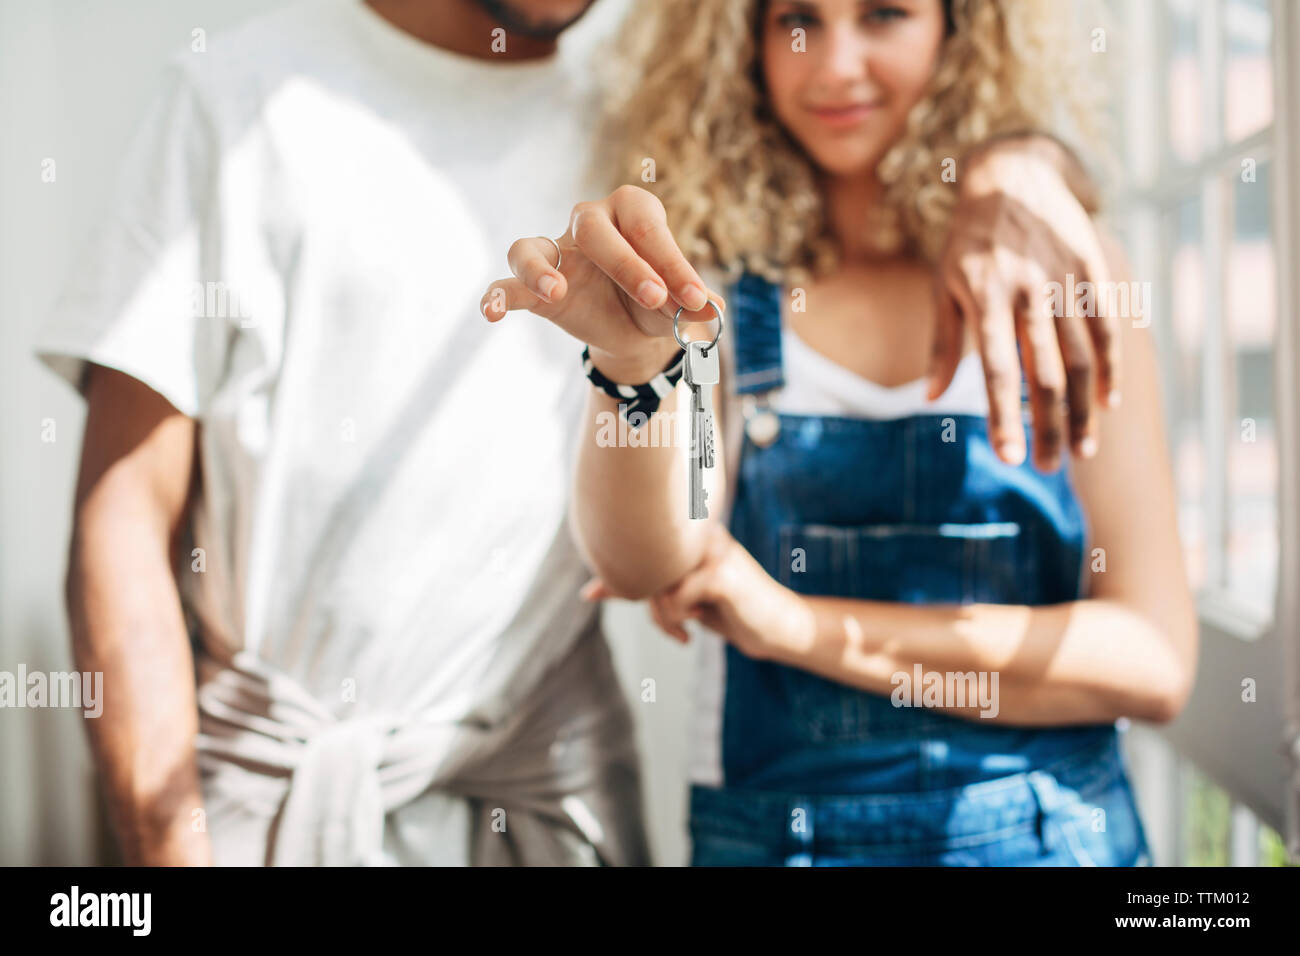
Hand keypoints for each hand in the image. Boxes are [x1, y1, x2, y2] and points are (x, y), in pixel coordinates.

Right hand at [480, 184, 724, 382]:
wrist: (634, 329)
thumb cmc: (660, 300)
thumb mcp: (683, 304)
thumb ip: (694, 303)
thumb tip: (713, 311)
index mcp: (633, 211)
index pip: (648, 228)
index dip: (673, 263)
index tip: (697, 299)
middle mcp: (590, 222)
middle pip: (594, 229)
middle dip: (627, 264)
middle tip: (656, 299)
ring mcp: (557, 253)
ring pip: (533, 248)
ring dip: (539, 269)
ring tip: (555, 291)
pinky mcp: (534, 287)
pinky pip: (507, 284)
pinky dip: (496, 296)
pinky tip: (490, 313)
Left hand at [582, 524, 812, 660]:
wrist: (777, 626)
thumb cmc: (727, 608)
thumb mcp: (680, 595)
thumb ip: (641, 586)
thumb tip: (588, 590)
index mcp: (691, 531)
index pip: (639, 548)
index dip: (614, 575)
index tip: (590, 593)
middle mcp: (701, 534)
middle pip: (645, 566)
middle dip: (642, 602)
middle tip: (666, 627)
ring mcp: (712, 552)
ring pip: (657, 585)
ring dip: (662, 619)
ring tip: (679, 633)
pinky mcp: (720, 576)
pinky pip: (674, 600)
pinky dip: (675, 621)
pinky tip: (690, 634)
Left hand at [929, 138, 1120, 471]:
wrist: (1013, 175)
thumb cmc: (968, 241)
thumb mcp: (943, 286)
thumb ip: (944, 344)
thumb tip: (931, 399)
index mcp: (988, 301)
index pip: (999, 374)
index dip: (1005, 419)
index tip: (1009, 459)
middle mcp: (1030, 294)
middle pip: (1047, 375)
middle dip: (1050, 427)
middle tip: (1052, 468)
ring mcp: (1066, 281)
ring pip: (1084, 358)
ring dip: (1085, 409)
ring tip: (1084, 448)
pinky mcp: (1093, 270)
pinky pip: (1108, 328)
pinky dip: (1112, 368)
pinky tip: (1110, 403)